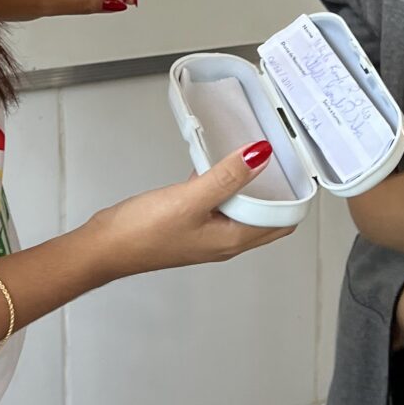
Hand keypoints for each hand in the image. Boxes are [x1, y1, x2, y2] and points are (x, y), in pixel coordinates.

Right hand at [80, 146, 296, 279]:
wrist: (104, 248)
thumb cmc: (142, 233)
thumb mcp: (190, 199)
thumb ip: (227, 177)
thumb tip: (260, 156)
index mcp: (232, 240)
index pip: (281, 224)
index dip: (295, 199)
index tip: (299, 169)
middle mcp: (224, 241)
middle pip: (265, 217)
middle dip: (276, 190)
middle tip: (280, 158)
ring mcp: (206, 234)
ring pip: (241, 210)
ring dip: (248, 187)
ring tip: (251, 158)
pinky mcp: (189, 225)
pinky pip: (217, 205)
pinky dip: (222, 187)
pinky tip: (212, 168)